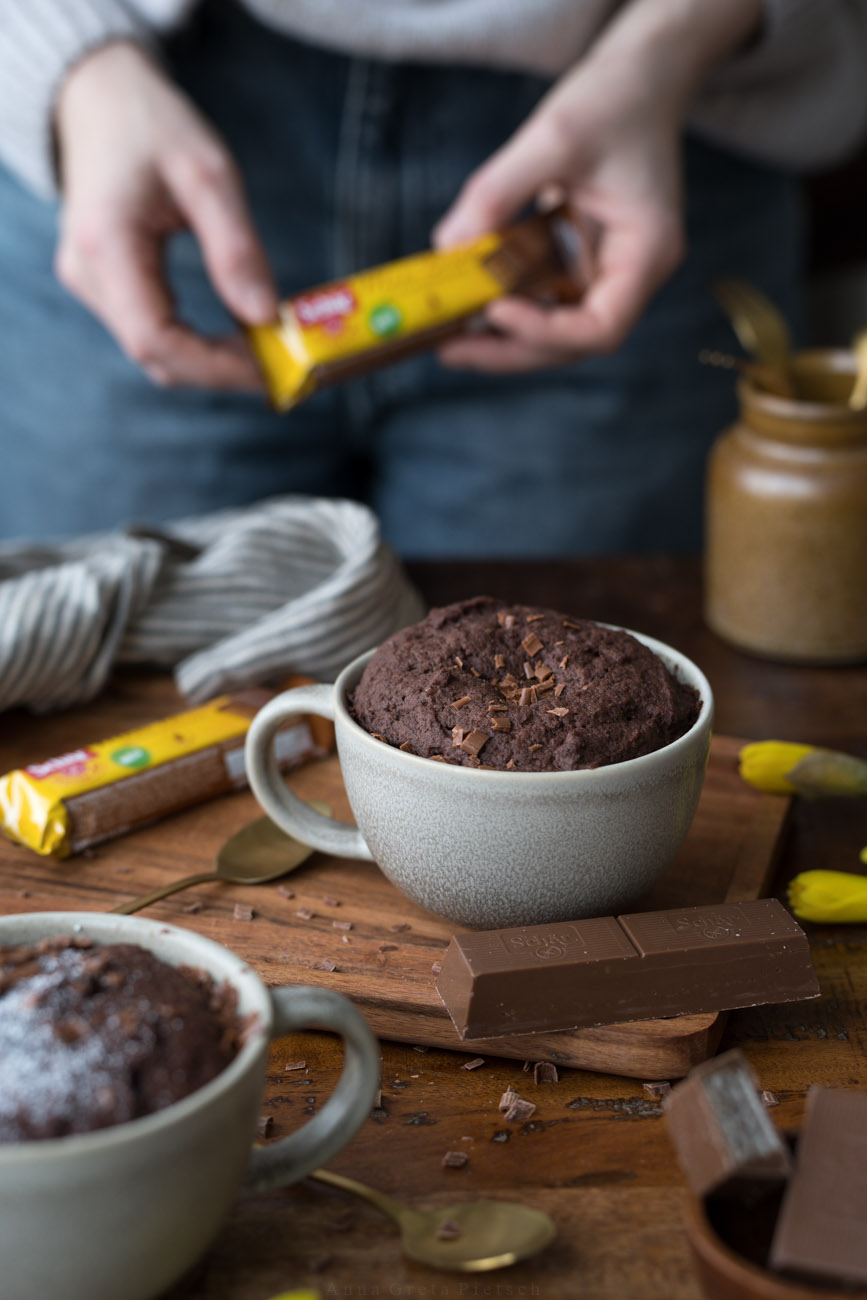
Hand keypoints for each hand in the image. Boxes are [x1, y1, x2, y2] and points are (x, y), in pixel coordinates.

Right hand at [55, 42, 276, 388]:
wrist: (100, 101)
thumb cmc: (154, 126)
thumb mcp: (209, 173)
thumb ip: (236, 248)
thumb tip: (266, 317)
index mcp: (105, 244)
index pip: (155, 338)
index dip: (215, 366)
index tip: (268, 366)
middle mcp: (87, 274)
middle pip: (156, 357)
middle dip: (220, 370)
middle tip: (279, 363)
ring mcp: (90, 284)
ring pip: (154, 353)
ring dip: (211, 362)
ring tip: (263, 348)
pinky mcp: (103, 287)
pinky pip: (151, 335)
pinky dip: (195, 346)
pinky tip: (235, 336)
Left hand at [433, 59, 684, 372]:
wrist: (641, 79)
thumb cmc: (615, 99)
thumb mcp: (555, 134)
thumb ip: (500, 190)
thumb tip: (449, 246)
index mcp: (646, 252)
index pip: (601, 328)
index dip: (546, 332)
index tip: (496, 309)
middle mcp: (631, 275)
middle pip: (572, 343)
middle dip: (510, 350)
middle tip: (449, 348)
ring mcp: (606, 273)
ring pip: (556, 331)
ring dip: (502, 340)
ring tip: (448, 338)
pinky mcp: (580, 262)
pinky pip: (544, 300)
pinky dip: (506, 308)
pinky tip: (466, 305)